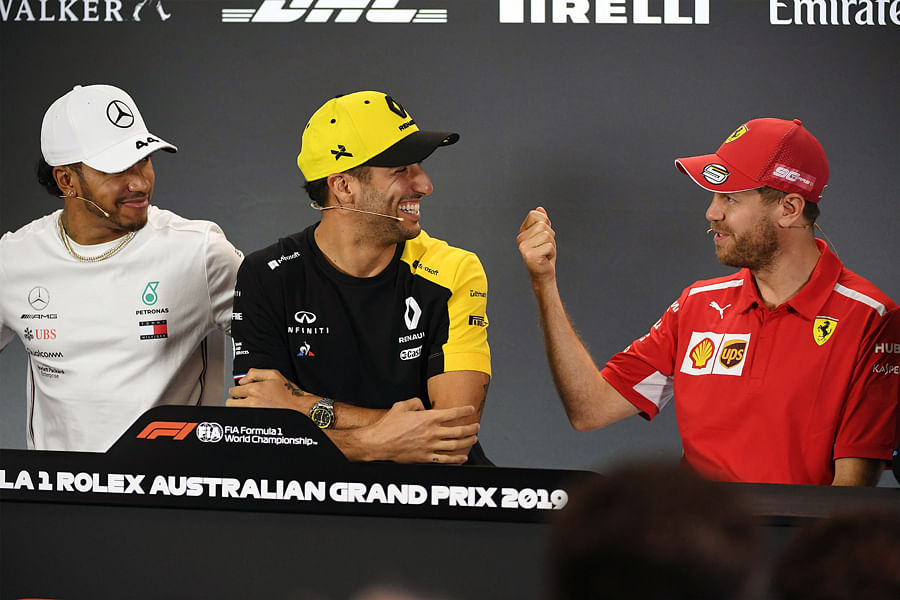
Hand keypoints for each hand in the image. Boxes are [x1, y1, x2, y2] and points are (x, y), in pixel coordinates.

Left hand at [227, 368, 315, 412]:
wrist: (297, 406)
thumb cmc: (288, 392)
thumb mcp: (273, 374)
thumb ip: (254, 373)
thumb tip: (242, 380)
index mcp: (254, 389)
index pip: (234, 390)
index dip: (237, 389)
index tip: (240, 389)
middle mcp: (252, 402)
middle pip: (230, 402)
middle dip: (234, 399)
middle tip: (240, 398)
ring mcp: (254, 412)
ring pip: (234, 410)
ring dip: (237, 406)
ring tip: (243, 404)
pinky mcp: (256, 418)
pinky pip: (242, 416)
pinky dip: (244, 412)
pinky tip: (251, 409)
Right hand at [363, 398, 478, 463]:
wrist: (379, 443)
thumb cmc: (388, 425)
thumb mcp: (401, 406)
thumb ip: (415, 402)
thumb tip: (423, 406)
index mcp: (428, 418)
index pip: (452, 413)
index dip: (464, 410)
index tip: (470, 409)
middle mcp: (432, 432)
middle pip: (458, 431)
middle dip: (471, 428)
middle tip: (477, 426)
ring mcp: (430, 446)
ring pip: (455, 445)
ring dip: (467, 442)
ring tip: (473, 439)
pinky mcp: (425, 458)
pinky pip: (445, 459)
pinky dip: (456, 459)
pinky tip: (463, 457)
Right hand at [517, 206, 556, 283]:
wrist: (543, 274)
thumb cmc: (545, 255)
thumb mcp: (545, 235)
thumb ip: (542, 221)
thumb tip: (539, 208)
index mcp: (523, 232)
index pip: (535, 215)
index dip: (545, 223)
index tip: (542, 236)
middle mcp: (520, 239)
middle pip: (543, 225)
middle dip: (550, 236)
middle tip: (545, 247)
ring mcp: (523, 247)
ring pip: (547, 235)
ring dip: (552, 244)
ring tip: (545, 253)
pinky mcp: (529, 255)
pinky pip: (549, 246)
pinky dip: (551, 253)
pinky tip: (545, 259)